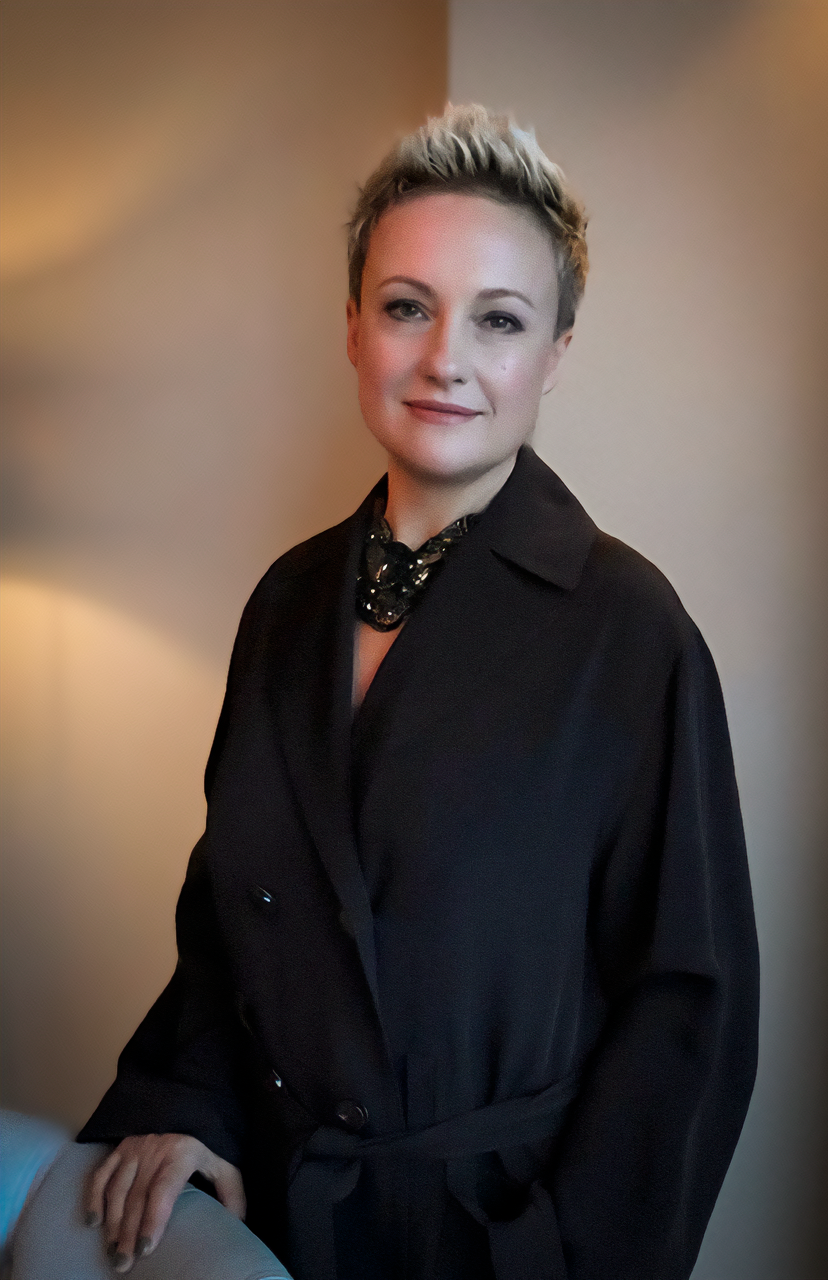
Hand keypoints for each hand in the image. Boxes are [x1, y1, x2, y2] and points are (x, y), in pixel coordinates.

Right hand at [85, 1133, 245, 1272]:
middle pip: (137, 1197)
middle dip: (129, 1234)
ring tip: (112, 1251)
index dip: (153, 1220)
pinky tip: (93, 1222)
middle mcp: (155, 1150)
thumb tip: (238, 1224)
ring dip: (113, 1223)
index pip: (163, 1190)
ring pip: (117, 1190)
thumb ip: (231, 1191)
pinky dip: (94, 1197)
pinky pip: (102, 1173)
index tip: (145, 1249)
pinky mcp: (120, 1147)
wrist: (187, 1104)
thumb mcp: (224, 1161)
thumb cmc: (206, 1142)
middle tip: (123, 1264)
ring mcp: (134, 1148)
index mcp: (183, 1152)